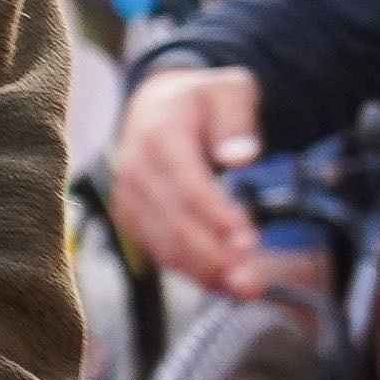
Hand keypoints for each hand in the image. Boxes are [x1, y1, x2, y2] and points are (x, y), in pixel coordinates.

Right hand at [112, 64, 276, 295]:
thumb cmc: (200, 101)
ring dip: (203, 271)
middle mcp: (135, 169)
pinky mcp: (129, 217)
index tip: (249, 240)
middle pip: (175, 223)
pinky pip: (157, 250)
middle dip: (214, 256)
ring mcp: (127, 196)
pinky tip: (220, 283)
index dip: (218, 217)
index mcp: (160, 135)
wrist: (156, 106)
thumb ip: (238, 119)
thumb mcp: (228, 90)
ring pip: (163, 243)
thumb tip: (241, 157)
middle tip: (251, 280)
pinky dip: (189, 270)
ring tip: (242, 289)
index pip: (189, 186)